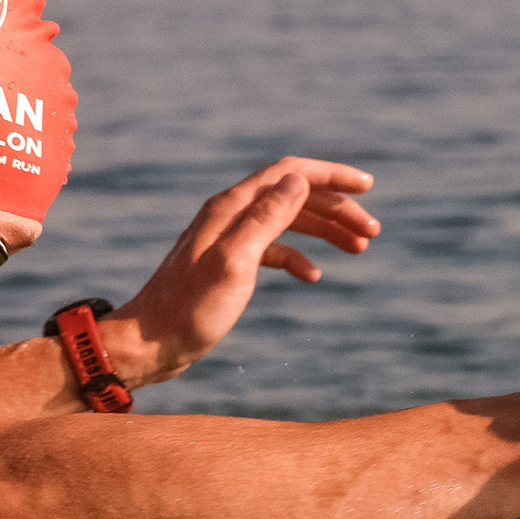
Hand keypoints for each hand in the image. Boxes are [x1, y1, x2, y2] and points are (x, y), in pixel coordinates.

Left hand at [103, 157, 378, 385]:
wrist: (148, 345)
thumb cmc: (189, 311)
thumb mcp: (234, 263)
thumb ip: (264, 220)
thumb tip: (297, 181)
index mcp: (230, 209)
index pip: (288, 173)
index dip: (330, 175)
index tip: (369, 187)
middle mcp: (228, 217)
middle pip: (292, 196)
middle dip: (335, 208)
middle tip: (372, 233)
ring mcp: (227, 241)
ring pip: (286, 222)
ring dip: (323, 231)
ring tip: (358, 249)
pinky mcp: (226, 266)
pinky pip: (271, 250)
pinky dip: (297, 257)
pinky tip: (313, 276)